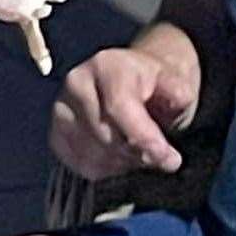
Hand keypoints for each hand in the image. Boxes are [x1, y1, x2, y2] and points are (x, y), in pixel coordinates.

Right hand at [49, 47, 197, 180]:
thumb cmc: (155, 86)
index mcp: (106, 66)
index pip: (118, 107)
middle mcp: (76, 84)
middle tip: (161, 155)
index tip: (168, 158)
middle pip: (107, 137)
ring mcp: (62, 111)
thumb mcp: (175, 82)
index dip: (144, 138)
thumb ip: (178, 91)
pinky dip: (107, 169)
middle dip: (139, 153)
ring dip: (124, 163)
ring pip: (95, 156)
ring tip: (141, 150)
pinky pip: (82, 165)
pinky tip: (121, 156)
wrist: (133, 84)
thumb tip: (178, 100)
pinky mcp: (57, 134)